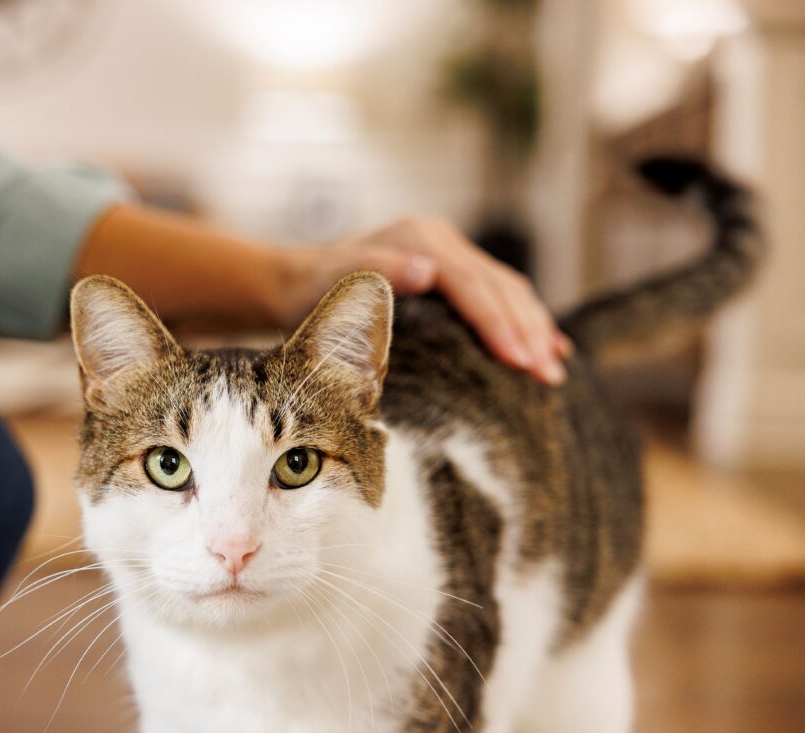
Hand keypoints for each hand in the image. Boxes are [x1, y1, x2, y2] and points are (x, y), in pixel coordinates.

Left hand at [282, 217, 573, 383]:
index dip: (500, 323)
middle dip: (528, 332)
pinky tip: (550, 346)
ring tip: (554, 371)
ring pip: (507, 290)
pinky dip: (525, 321)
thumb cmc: (310, 293)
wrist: (295, 285)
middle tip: (548, 376)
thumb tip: (427, 271)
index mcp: (419, 239)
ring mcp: (449, 255)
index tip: (520, 360)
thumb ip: (378, 272)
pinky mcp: (452, 274)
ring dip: (535, 330)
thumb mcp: (334, 284)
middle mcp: (440, 242)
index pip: (473, 284)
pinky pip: (499, 296)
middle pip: (499, 287)